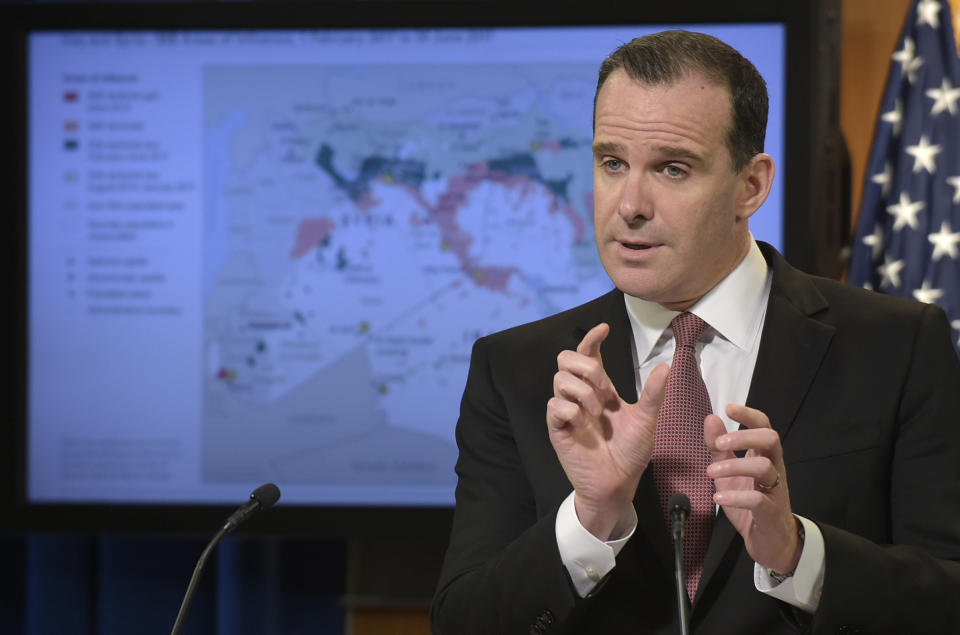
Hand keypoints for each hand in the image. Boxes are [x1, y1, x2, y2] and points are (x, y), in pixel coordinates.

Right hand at [546, 322, 668, 539]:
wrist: (618, 484)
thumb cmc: (630, 453)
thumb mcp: (647, 421)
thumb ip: (653, 394)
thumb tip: (666, 365)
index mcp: (600, 389)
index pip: (589, 354)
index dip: (592, 338)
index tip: (604, 328)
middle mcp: (580, 396)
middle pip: (565, 359)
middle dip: (586, 366)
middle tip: (605, 388)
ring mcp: (567, 411)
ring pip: (559, 379)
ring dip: (582, 391)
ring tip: (597, 412)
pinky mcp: (558, 429)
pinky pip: (554, 406)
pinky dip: (571, 410)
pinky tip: (583, 423)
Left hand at [704, 404, 801, 573]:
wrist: (771, 541)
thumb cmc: (750, 501)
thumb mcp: (729, 472)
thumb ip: (719, 447)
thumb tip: (711, 418)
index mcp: (763, 455)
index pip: (764, 426)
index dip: (749, 415)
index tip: (728, 408)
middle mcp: (773, 468)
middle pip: (771, 440)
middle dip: (744, 436)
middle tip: (719, 443)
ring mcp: (774, 490)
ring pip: (764, 467)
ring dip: (734, 466)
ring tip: (711, 472)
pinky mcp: (771, 512)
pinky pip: (758, 500)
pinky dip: (736, 497)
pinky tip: (719, 498)